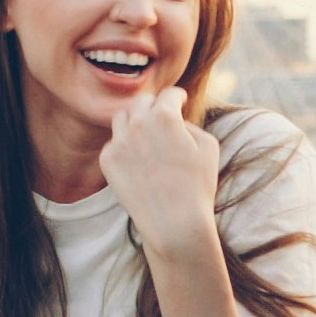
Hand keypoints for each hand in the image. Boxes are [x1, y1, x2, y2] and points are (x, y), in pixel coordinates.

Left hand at [98, 87, 220, 254]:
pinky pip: (114, 144)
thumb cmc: (198, 185)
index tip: (179, 100)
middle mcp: (138, 123)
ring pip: (122, 119)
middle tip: (160, 115)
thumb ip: (190, 125)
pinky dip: (124, 147)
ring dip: (135, 122)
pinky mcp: (107, 160)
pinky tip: (137, 161)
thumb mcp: (208, 146)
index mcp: (165, 116)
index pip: (169, 94)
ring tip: (146, 135)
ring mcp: (119, 141)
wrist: (173, 222)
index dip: (177, 96)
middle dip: (153, 105)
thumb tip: (176, 121)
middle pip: (141, 102)